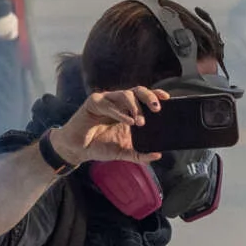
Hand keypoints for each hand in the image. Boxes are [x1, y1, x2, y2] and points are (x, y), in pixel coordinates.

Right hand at [46, 87, 170, 165]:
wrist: (78, 149)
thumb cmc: (100, 147)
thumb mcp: (123, 152)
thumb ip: (139, 154)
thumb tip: (158, 155)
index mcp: (128, 111)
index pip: (144, 98)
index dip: (155, 95)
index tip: (168, 98)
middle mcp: (119, 103)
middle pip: (137, 91)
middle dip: (149, 97)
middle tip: (157, 108)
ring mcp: (107, 100)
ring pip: (125, 94)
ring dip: (135, 107)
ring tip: (140, 122)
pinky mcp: (94, 102)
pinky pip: (109, 104)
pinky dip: (119, 112)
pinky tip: (128, 121)